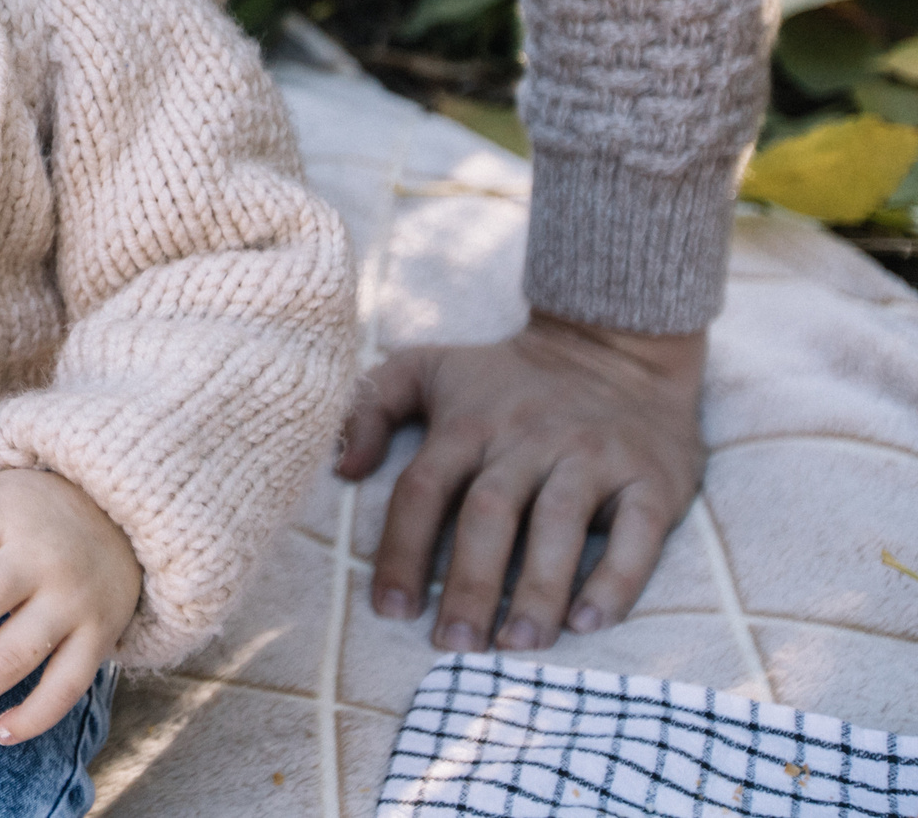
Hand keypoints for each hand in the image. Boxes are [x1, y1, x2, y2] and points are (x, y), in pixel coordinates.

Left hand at [335, 312, 706, 651]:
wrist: (614, 345)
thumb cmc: (505, 377)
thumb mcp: (425, 368)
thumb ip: (369, 406)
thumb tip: (342, 468)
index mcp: (468, 423)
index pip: (423, 490)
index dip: (402, 551)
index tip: (390, 610)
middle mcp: (527, 440)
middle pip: (488, 515)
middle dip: (469, 584)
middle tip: (453, 645)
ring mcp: (591, 456)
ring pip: (559, 526)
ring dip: (537, 591)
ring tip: (517, 645)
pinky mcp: (649, 477)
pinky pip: (637, 533)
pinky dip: (615, 580)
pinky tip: (589, 622)